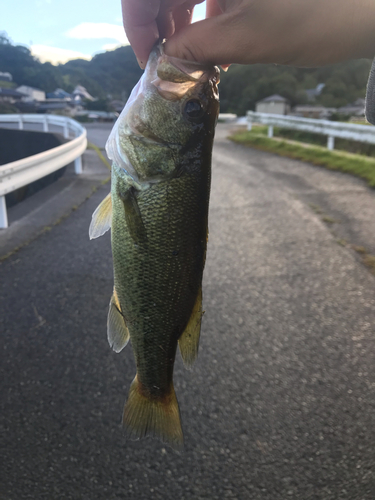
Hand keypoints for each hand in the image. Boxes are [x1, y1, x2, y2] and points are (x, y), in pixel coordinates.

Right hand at [122, 0, 374, 68]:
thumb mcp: (245, 38)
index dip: (138, 23)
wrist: (370, 8)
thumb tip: (162, 64)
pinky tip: (217, 40)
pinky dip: (206, 13)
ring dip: (183, 22)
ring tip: (195, 59)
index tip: (148, 60)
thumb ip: (193, 49)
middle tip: (169, 65)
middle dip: (161, 25)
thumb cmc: (318, 17)